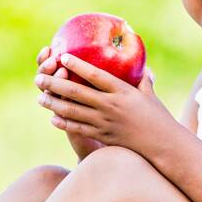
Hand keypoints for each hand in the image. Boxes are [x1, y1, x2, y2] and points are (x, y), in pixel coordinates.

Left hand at [34, 51, 173, 155]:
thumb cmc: (157, 117)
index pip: (96, 75)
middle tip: (39, 78)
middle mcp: (111, 106)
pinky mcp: (102, 136)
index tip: (64, 56)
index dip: (78, 66)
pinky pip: (79, 129)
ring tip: (40, 98)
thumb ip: (142, 79)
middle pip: (77, 93)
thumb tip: (142, 65)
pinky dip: (64, 123)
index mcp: (122, 91)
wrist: (162, 145)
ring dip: (54, 104)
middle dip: (55, 84)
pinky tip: (53, 118)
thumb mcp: (149, 94)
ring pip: (73, 112)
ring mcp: (104, 122)